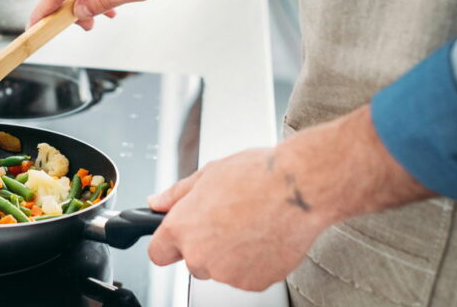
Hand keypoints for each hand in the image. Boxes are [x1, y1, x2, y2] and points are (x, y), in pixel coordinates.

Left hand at [147, 105, 432, 290]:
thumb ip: (176, 194)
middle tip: (229, 219)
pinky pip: (247, 276)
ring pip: (222, 269)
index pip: (158, 253)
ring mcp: (228, 273)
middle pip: (193, 261)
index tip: (180, 236)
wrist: (300, 189)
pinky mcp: (254, 282)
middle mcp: (200, 255)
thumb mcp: (208, 174)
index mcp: (182, 228)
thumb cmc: (258, 176)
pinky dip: (255, 262)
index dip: (170, 243)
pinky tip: (265, 235)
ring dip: (232, 253)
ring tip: (251, 223)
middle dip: (207, 244)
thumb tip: (156, 203)